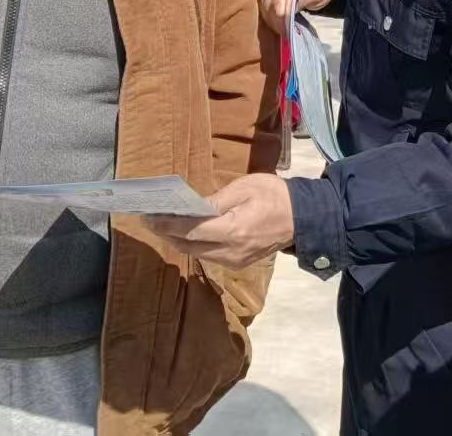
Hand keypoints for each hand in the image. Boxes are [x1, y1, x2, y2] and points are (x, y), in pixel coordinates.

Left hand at [142, 174, 293, 268]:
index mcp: (233, 230)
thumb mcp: (246, 187)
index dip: (166, 225)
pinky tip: (185, 233)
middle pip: (188, 247)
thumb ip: (217, 200)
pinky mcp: (238, 263)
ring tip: (162, 225)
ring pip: (196, 254)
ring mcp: (234, 261)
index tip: (148, 216)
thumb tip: (191, 208)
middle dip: (166, 234)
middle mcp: (230, 251)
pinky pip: (208, 256)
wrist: (303, 218)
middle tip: (148, 220)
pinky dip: (193, 245)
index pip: (190, 231)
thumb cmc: (275, 196)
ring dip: (178, 240)